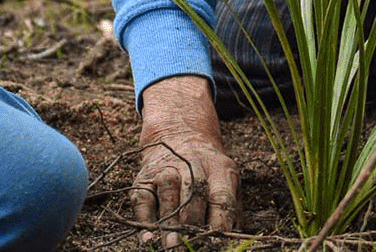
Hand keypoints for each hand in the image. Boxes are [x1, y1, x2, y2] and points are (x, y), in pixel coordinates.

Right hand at [133, 76, 238, 246]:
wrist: (180, 135)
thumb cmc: (209, 170)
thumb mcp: (228, 180)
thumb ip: (232, 209)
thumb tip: (233, 238)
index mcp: (220, 169)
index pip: (221, 197)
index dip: (219, 222)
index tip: (216, 241)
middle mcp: (192, 166)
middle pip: (194, 196)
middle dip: (193, 225)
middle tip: (191, 245)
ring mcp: (166, 171)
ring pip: (168, 196)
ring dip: (169, 224)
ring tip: (171, 246)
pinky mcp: (144, 178)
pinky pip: (142, 199)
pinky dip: (144, 219)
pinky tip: (148, 237)